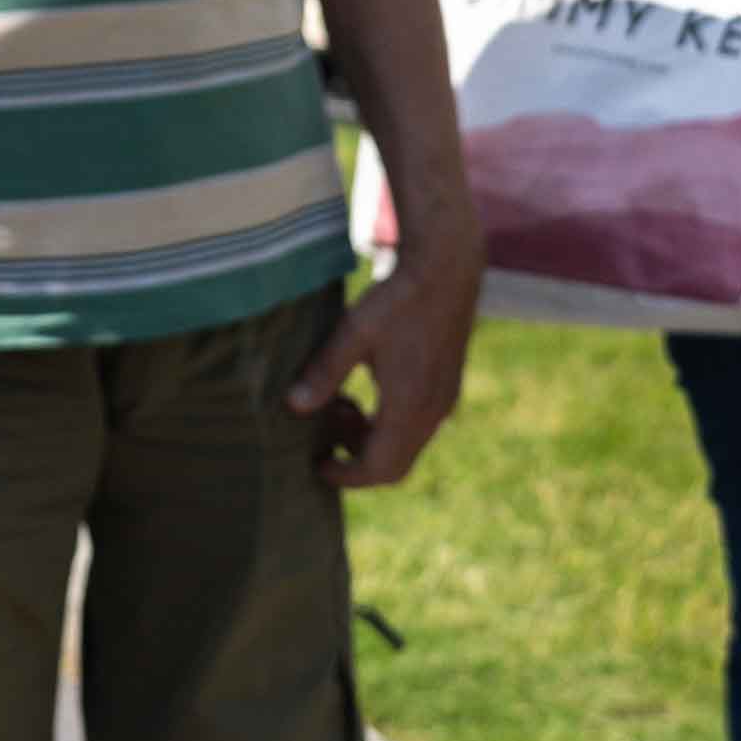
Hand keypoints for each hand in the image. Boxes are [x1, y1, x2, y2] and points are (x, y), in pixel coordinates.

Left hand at [294, 242, 478, 492]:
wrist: (446, 267)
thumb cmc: (398, 296)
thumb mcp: (355, 332)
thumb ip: (325, 372)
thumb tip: (294, 406)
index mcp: (411, 405)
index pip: (379, 468)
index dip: (346, 474)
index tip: (317, 463)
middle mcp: (434, 411)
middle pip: (394, 464)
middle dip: (355, 457)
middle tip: (323, 433)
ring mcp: (444, 399)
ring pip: (405, 444)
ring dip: (369, 436)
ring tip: (338, 403)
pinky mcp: (446, 385)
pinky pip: (416, 425)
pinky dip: (386, 422)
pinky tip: (364, 390)